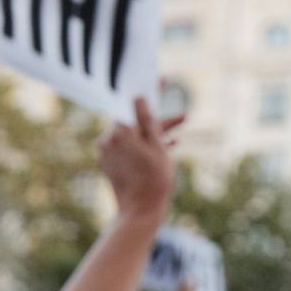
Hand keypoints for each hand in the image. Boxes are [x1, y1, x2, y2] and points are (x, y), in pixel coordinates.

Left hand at [98, 98, 180, 224]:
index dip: (147, 92)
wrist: (139, 212)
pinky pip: (130, 145)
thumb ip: (148, 122)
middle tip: (182, 113)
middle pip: (134, 119)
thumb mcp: (158, 147)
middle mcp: (108, 140)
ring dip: (156, 130)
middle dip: (158, 117)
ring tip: (182, 124)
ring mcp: (108, 151)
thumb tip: (139, 99)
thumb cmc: (153, 180)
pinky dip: (147, 143)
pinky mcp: (112, 161)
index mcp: (118, 133)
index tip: (157, 79)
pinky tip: (170, 142)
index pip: (131, 104)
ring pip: (135, 133)